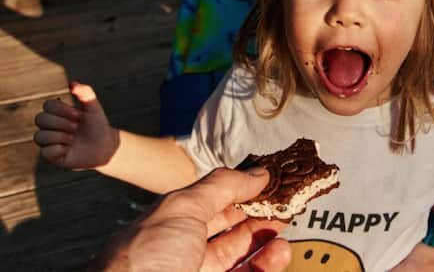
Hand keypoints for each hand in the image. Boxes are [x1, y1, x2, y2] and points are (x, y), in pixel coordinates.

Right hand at [34, 82, 116, 168]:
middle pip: (39, 119)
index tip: (79, 115)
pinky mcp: (51, 155)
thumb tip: (72, 83)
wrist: (105, 147)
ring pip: (39, 136)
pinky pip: (45, 152)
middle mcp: (49, 126)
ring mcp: (48, 141)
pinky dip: (60, 149)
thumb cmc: (98, 126)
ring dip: (60, 137)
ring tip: (73, 139)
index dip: (62, 110)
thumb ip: (85, 93)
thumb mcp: (94, 108)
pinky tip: (69, 150)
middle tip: (76, 128)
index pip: (47, 105)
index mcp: (57, 113)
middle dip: (61, 123)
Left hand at [90, 167, 290, 271]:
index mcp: (172, 227)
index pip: (213, 203)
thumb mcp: (181, 209)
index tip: (271, 180)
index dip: (242, 190)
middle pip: (232, 231)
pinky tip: (280, 252)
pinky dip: (269, 266)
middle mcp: (186, 254)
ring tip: (285, 224)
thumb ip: (221, 187)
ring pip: (245, 257)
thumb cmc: (145, 261)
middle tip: (287, 200)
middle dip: (261, 213)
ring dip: (269, 239)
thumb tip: (257, 173)